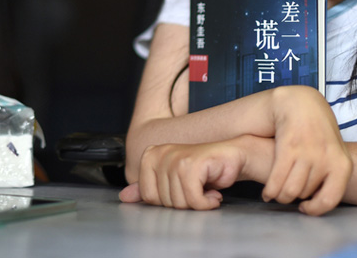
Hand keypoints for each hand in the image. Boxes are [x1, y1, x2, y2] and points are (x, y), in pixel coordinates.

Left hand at [119, 139, 247, 209]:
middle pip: (163, 201)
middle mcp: (159, 153)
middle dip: (185, 203)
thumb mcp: (172, 181)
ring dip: (198, 203)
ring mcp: (174, 157)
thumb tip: (124, 196)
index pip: (148, 197)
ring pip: (178, 202)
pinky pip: (193, 199)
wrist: (232, 158)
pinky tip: (213, 194)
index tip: (182, 191)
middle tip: (197, 190)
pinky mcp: (191, 163)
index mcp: (150, 155)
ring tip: (206, 189)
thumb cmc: (203, 171)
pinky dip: (206, 203)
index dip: (168, 202)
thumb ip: (148, 188)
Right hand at [264, 86, 351, 215]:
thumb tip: (317, 201)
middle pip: (306, 194)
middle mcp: (326, 159)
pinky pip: (277, 179)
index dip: (315, 209)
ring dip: (280, 196)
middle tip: (287, 193)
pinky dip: (270, 190)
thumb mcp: (334, 152)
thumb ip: (331, 175)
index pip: (330, 200)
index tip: (305, 208)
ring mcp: (307, 152)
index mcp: (342, 164)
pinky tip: (267, 192)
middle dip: (294, 197)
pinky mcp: (289, 147)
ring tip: (277, 194)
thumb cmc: (317, 131)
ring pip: (291, 191)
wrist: (301, 103)